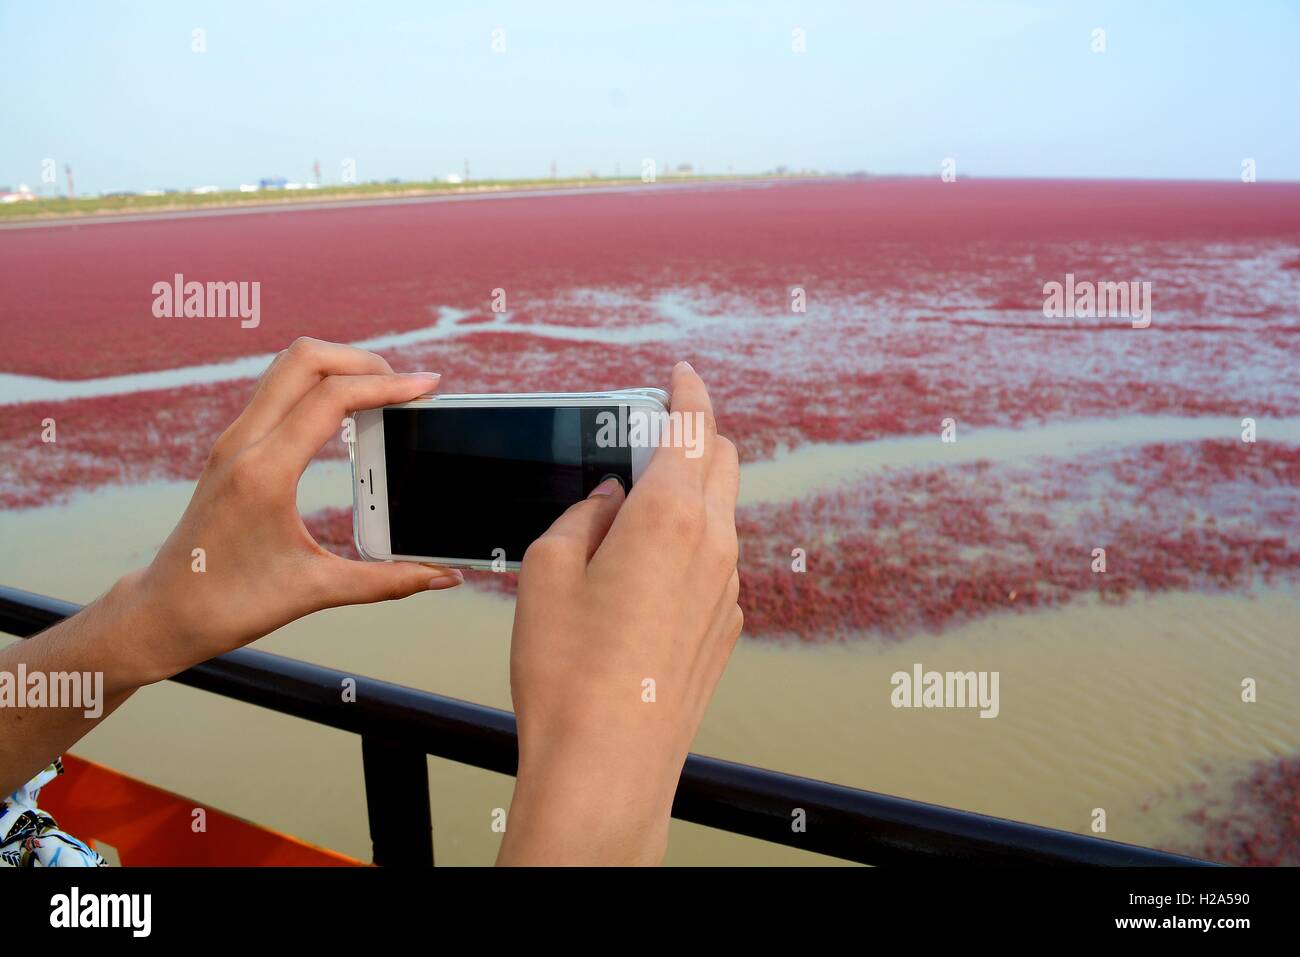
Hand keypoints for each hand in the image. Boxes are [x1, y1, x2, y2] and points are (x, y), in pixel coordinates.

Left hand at [117, 337, 462, 685]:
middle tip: (405, 384)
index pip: (331, 398)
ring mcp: (233, 441)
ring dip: (338, 366)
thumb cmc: (227, 605)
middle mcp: (242, 444)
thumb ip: (388, 581)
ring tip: (381, 391)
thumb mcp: (316, 591)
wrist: (162, 613)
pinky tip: (346, 412)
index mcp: (263, 473)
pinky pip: (277, 390)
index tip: (427, 385)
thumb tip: (444, 578)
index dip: (387, 385)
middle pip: (305, 359)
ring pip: (287, 367)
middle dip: (362, 360)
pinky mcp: (232, 448)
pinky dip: (318, 385)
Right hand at [498, 361, 741, 864]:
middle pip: (722, 460)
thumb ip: (584, 515)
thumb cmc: (570, 672)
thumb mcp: (548, 570)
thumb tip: (609, 496)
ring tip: (639, 505)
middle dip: (695, 434)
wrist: (608, 763)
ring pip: (723, 511)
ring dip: (693, 490)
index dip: (687, 391)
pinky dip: (692, 541)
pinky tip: (647, 567)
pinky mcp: (726, 625)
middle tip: (654, 432)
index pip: (691, 426)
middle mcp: (713, 544)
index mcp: (669, 516)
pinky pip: (718, 560)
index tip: (682, 373)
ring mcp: (728, 588)